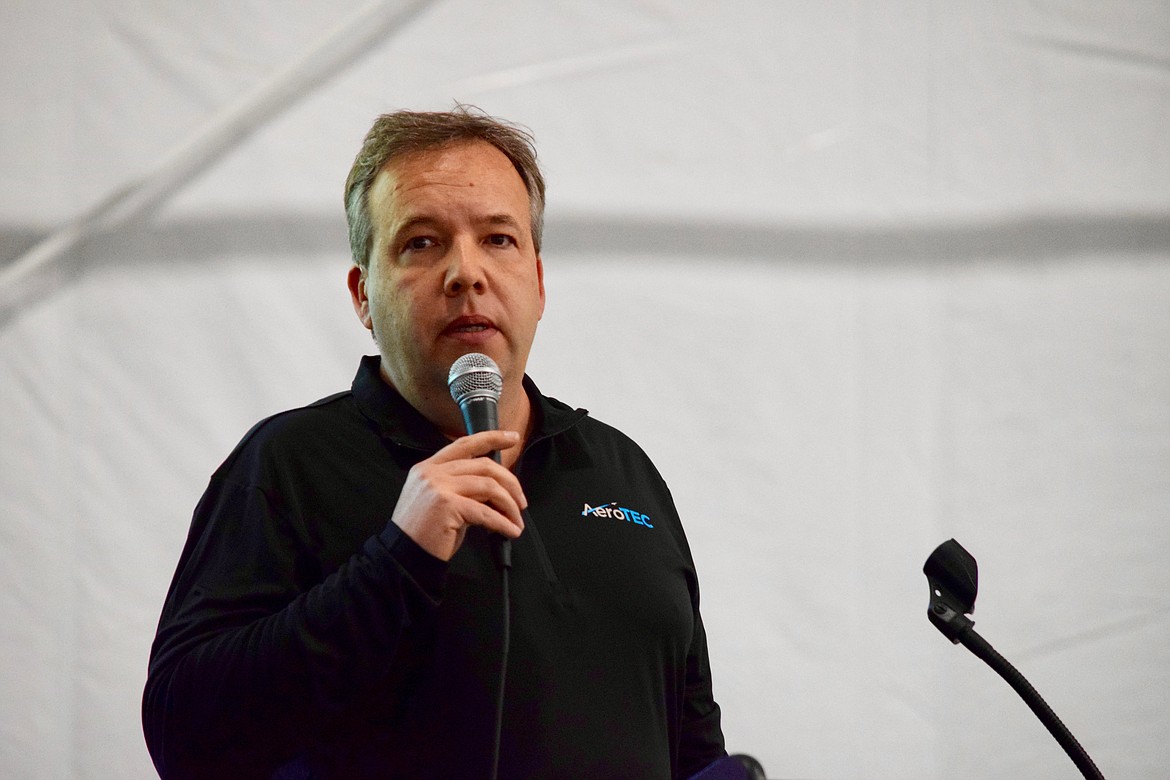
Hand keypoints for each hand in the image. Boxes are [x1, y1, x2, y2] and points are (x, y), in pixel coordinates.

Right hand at [390, 430, 525, 560]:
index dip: (492, 438)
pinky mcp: (447, 505)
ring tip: (516, 520)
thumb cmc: (424, 532)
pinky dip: (503, 523)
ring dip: (509, 505)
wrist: (403, 556)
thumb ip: (462, 487)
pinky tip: (510, 530)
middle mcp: (432, 472)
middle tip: (521, 502)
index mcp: (429, 467)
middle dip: (510, 483)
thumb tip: (496, 489)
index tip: (512, 437)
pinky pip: (485, 512)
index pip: (464, 445)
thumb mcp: (440, 500)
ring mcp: (438, 487)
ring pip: (489, 487)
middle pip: (484, 466)